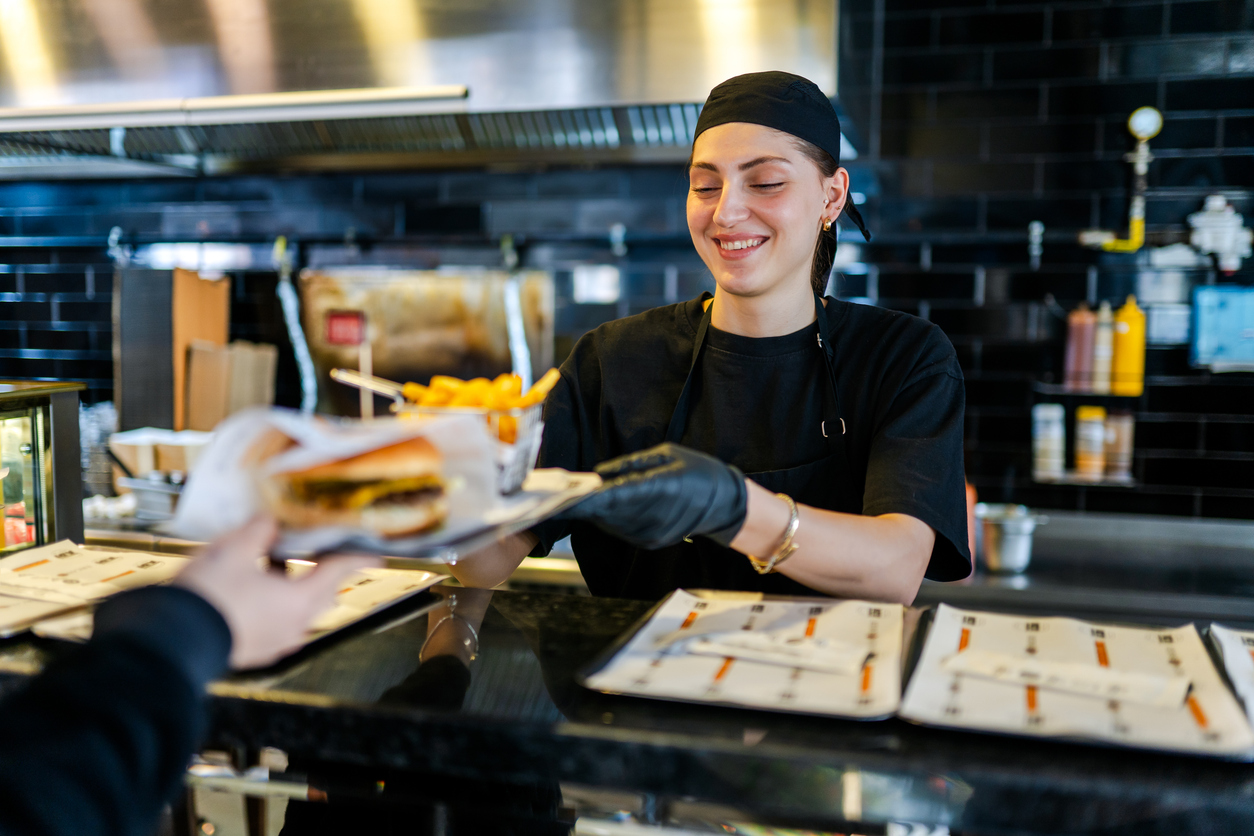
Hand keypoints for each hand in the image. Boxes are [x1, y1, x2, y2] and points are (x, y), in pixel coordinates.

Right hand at [173, 516, 379, 668]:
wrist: (170, 641)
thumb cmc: (207, 596)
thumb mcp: (233, 550)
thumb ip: (258, 531)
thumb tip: (270, 521)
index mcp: (299, 601)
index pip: (339, 571)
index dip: (357, 557)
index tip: (375, 553)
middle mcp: (294, 625)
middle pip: (322, 593)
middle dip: (323, 571)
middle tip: (318, 550)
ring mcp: (275, 642)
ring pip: (300, 611)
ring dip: (296, 587)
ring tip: (275, 565)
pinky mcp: (255, 651)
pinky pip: (278, 624)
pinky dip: (276, 605)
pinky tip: (255, 592)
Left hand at [565, 443, 746, 548]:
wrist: (726, 503)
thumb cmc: (697, 470)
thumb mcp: (668, 455)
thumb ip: (632, 464)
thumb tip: (599, 473)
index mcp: (661, 487)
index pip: (617, 494)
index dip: (590, 496)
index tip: (568, 495)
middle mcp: (656, 515)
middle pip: (610, 512)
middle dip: (585, 505)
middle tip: (560, 498)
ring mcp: (654, 533)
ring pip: (612, 523)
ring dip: (594, 513)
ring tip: (574, 501)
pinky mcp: (652, 542)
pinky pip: (622, 530)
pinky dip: (608, 520)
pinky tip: (599, 509)